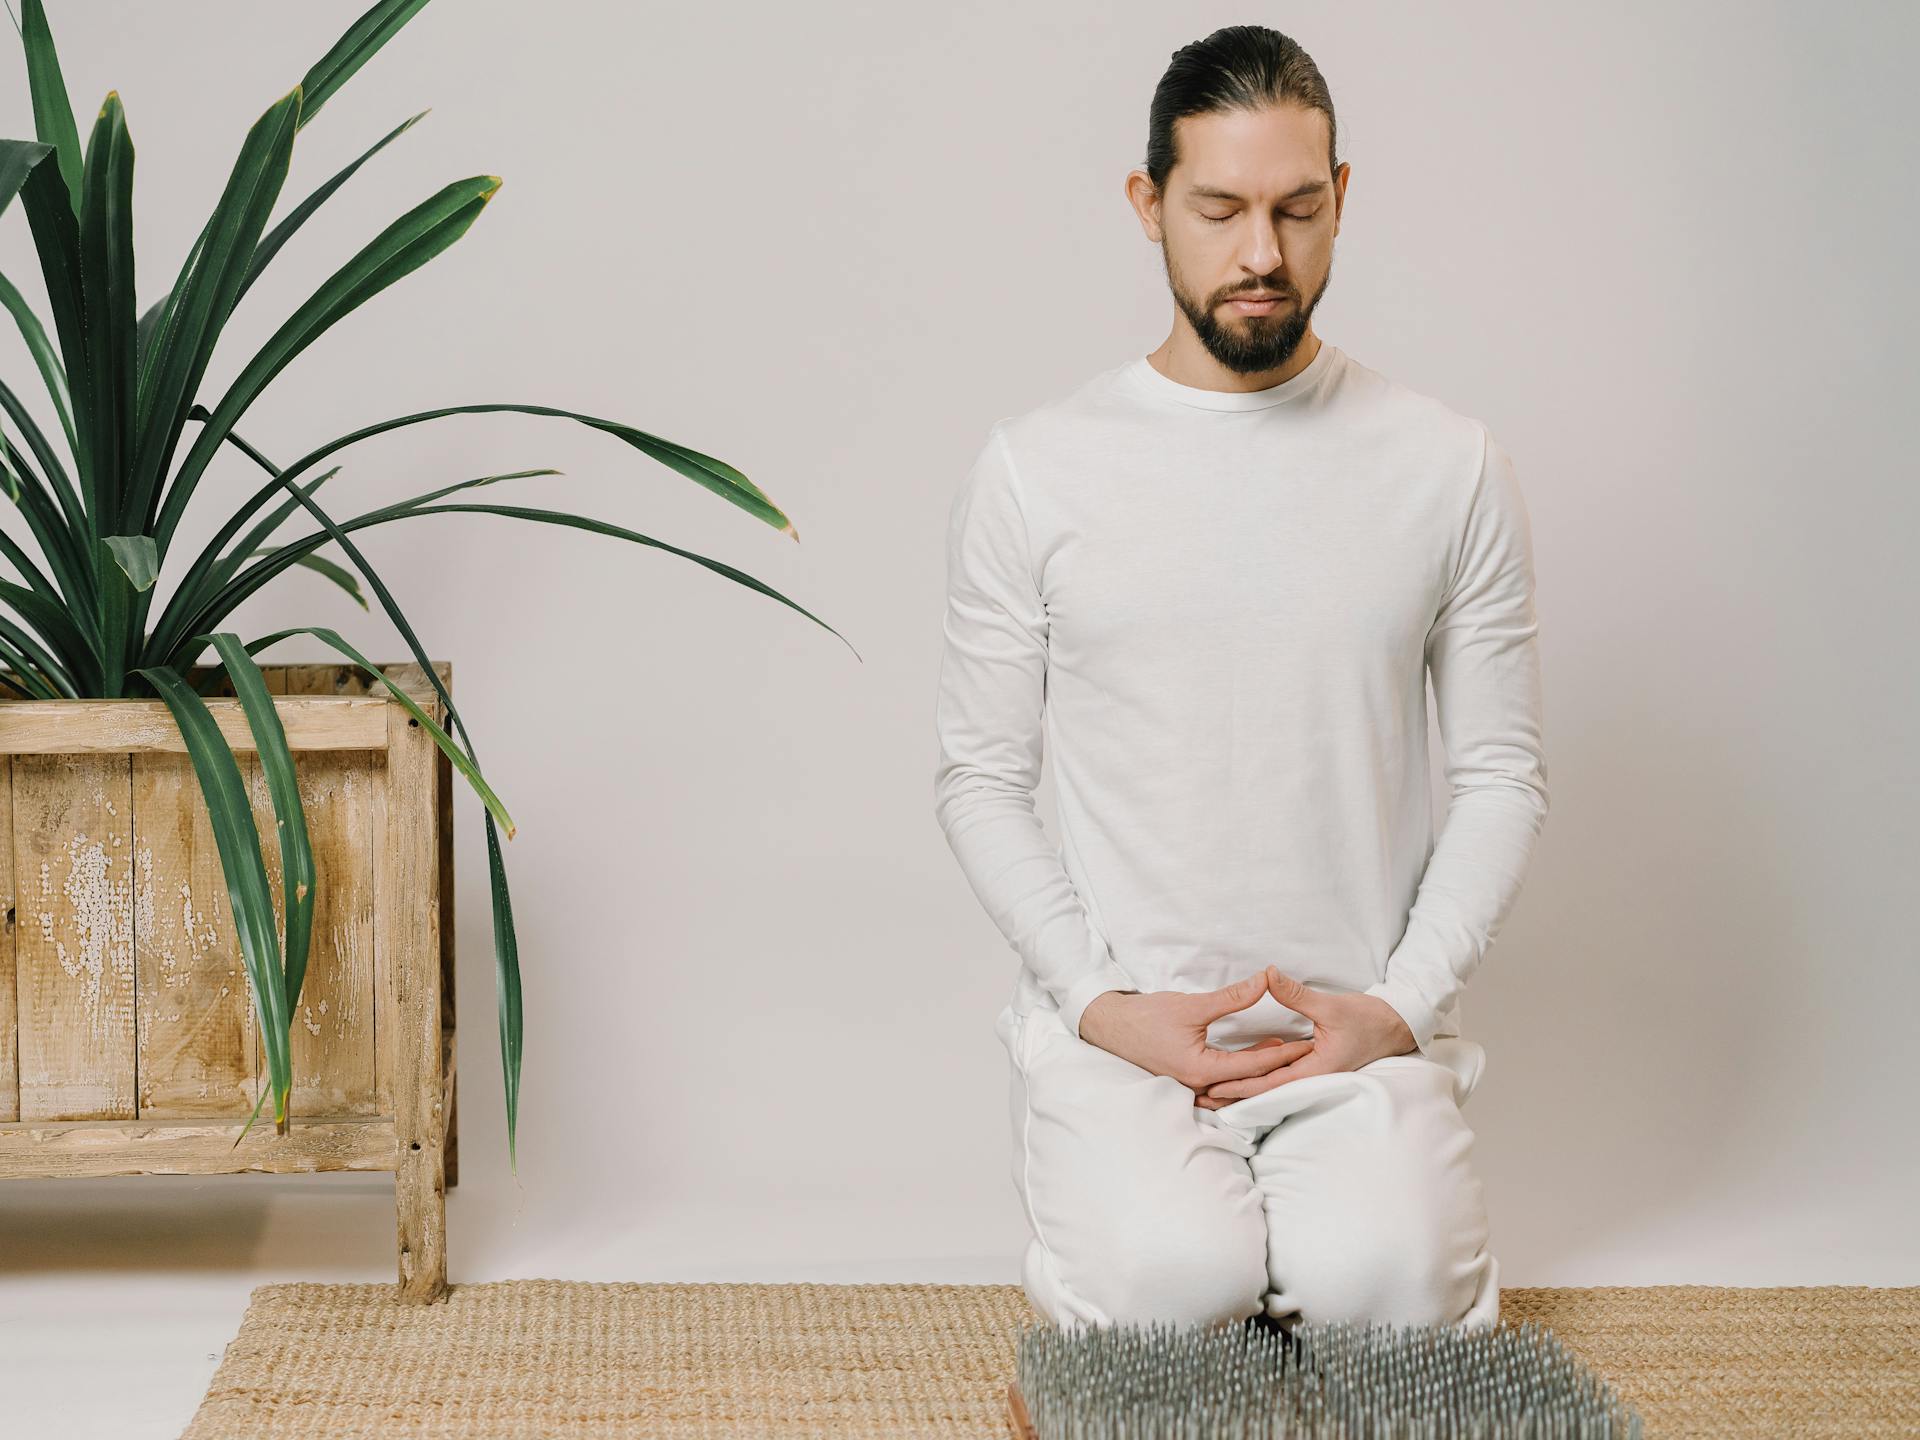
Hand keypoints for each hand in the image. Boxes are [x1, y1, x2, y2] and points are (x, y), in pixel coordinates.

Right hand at [1077, 972, 1317, 1100]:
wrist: (1110, 1026)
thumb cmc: (1146, 1016)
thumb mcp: (1192, 1005)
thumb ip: (1232, 998)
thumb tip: (1264, 982)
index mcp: (1201, 1070)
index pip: (1253, 1066)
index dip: (1284, 1054)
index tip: (1307, 1043)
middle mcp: (1198, 1086)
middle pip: (1248, 1084)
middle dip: (1278, 1069)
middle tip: (1305, 1052)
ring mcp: (1190, 1088)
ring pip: (1235, 1089)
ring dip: (1259, 1075)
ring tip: (1282, 1055)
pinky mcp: (1185, 1082)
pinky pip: (1220, 1087)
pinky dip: (1240, 1076)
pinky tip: (1251, 1060)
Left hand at [1195, 966, 1416, 1106]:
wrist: (1394, 1026)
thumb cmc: (1368, 1018)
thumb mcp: (1330, 1005)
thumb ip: (1295, 993)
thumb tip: (1267, 974)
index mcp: (1316, 1070)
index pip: (1270, 1082)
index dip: (1240, 1085)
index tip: (1213, 1086)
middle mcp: (1312, 1077)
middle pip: (1266, 1090)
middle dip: (1235, 1094)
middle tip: (1202, 1097)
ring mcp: (1312, 1073)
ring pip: (1272, 1085)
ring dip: (1244, 1088)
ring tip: (1213, 1092)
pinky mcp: (1312, 1065)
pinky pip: (1281, 1075)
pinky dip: (1259, 1077)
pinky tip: (1241, 1075)